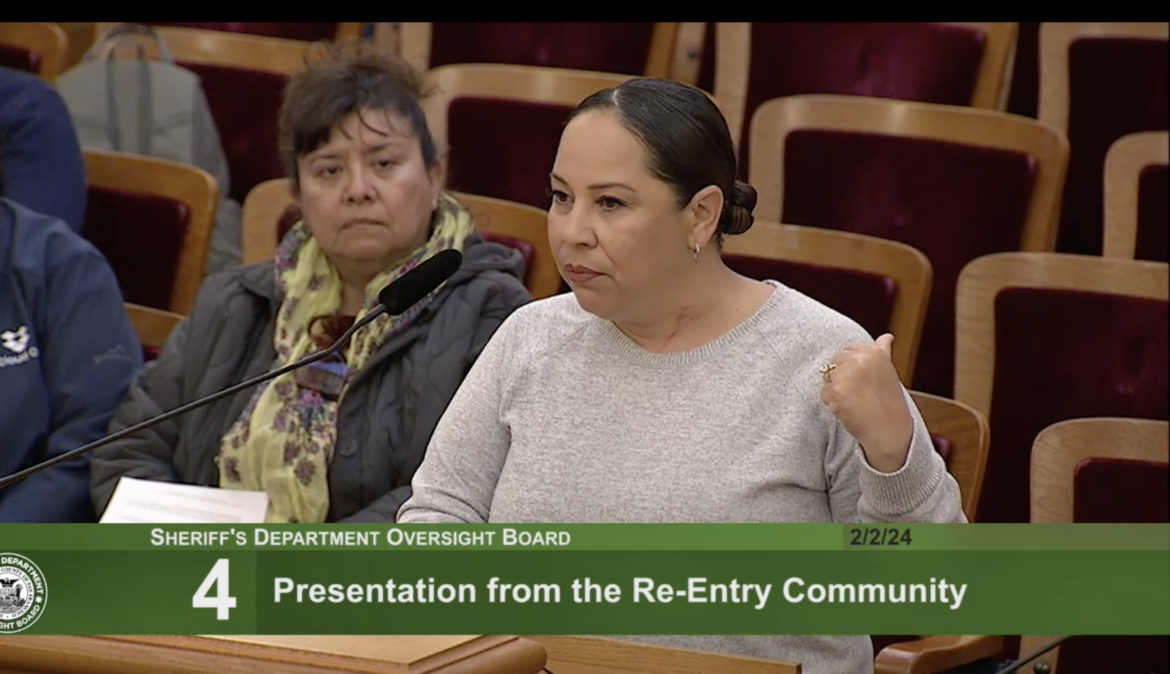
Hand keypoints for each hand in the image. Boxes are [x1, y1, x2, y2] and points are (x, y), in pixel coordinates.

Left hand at [820, 334, 912, 472]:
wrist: (890, 430)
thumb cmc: (889, 402)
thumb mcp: (888, 371)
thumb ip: (882, 350)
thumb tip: (887, 336)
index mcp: (873, 351)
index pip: (847, 351)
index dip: (852, 369)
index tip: (862, 382)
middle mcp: (859, 359)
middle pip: (834, 363)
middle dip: (842, 378)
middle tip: (861, 394)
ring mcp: (846, 374)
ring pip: (828, 378)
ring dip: (837, 391)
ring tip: (856, 401)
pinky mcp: (835, 390)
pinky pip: (824, 393)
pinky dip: (833, 403)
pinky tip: (849, 409)